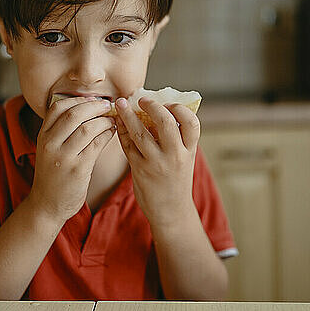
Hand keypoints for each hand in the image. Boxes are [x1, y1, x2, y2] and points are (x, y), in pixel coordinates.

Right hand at [28, 96, 115, 222]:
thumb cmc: (53, 174)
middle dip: (94, 106)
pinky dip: (107, 135)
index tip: (92, 100)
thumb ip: (61, 131)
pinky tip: (112, 133)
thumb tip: (87, 108)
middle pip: (74, 114)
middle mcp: (50, 144)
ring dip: (104, 121)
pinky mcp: (78, 169)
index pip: (58, 107)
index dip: (77, 100)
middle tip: (108, 105)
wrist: (47, 204)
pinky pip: (96, 145)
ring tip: (112, 120)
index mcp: (43, 136)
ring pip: (87, 128)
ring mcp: (63, 157)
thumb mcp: (49, 149)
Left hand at [114, 96, 200, 226]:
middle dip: (152, 106)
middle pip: (165, 123)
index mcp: (189, 151)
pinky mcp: (139, 170)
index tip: (168, 102)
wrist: (170, 211)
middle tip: (141, 99)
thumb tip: (158, 110)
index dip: (180, 108)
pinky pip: (127, 146)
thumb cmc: (176, 180)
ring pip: (140, 133)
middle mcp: (175, 156)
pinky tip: (117, 122)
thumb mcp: (185, 159)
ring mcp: (156, 163)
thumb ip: (177, 138)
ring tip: (121, 103)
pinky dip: (121, 131)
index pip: (192, 123)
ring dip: (128, 115)